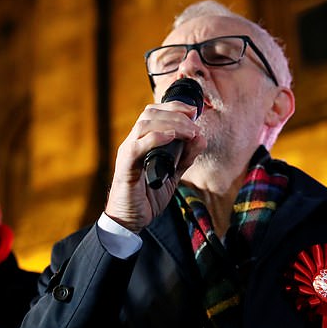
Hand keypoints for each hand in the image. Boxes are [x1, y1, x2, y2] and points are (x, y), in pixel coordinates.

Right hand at [104, 101, 205, 231]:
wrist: (130, 220)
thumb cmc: (147, 197)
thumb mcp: (173, 174)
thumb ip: (186, 157)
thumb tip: (201, 137)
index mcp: (141, 142)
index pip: (154, 113)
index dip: (174, 107)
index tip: (194, 111)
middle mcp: (132, 143)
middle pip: (149, 113)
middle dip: (176, 113)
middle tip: (194, 125)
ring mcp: (127, 153)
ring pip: (144, 125)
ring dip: (171, 124)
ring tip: (189, 133)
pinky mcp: (125, 167)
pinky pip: (137, 147)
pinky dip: (155, 138)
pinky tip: (171, 137)